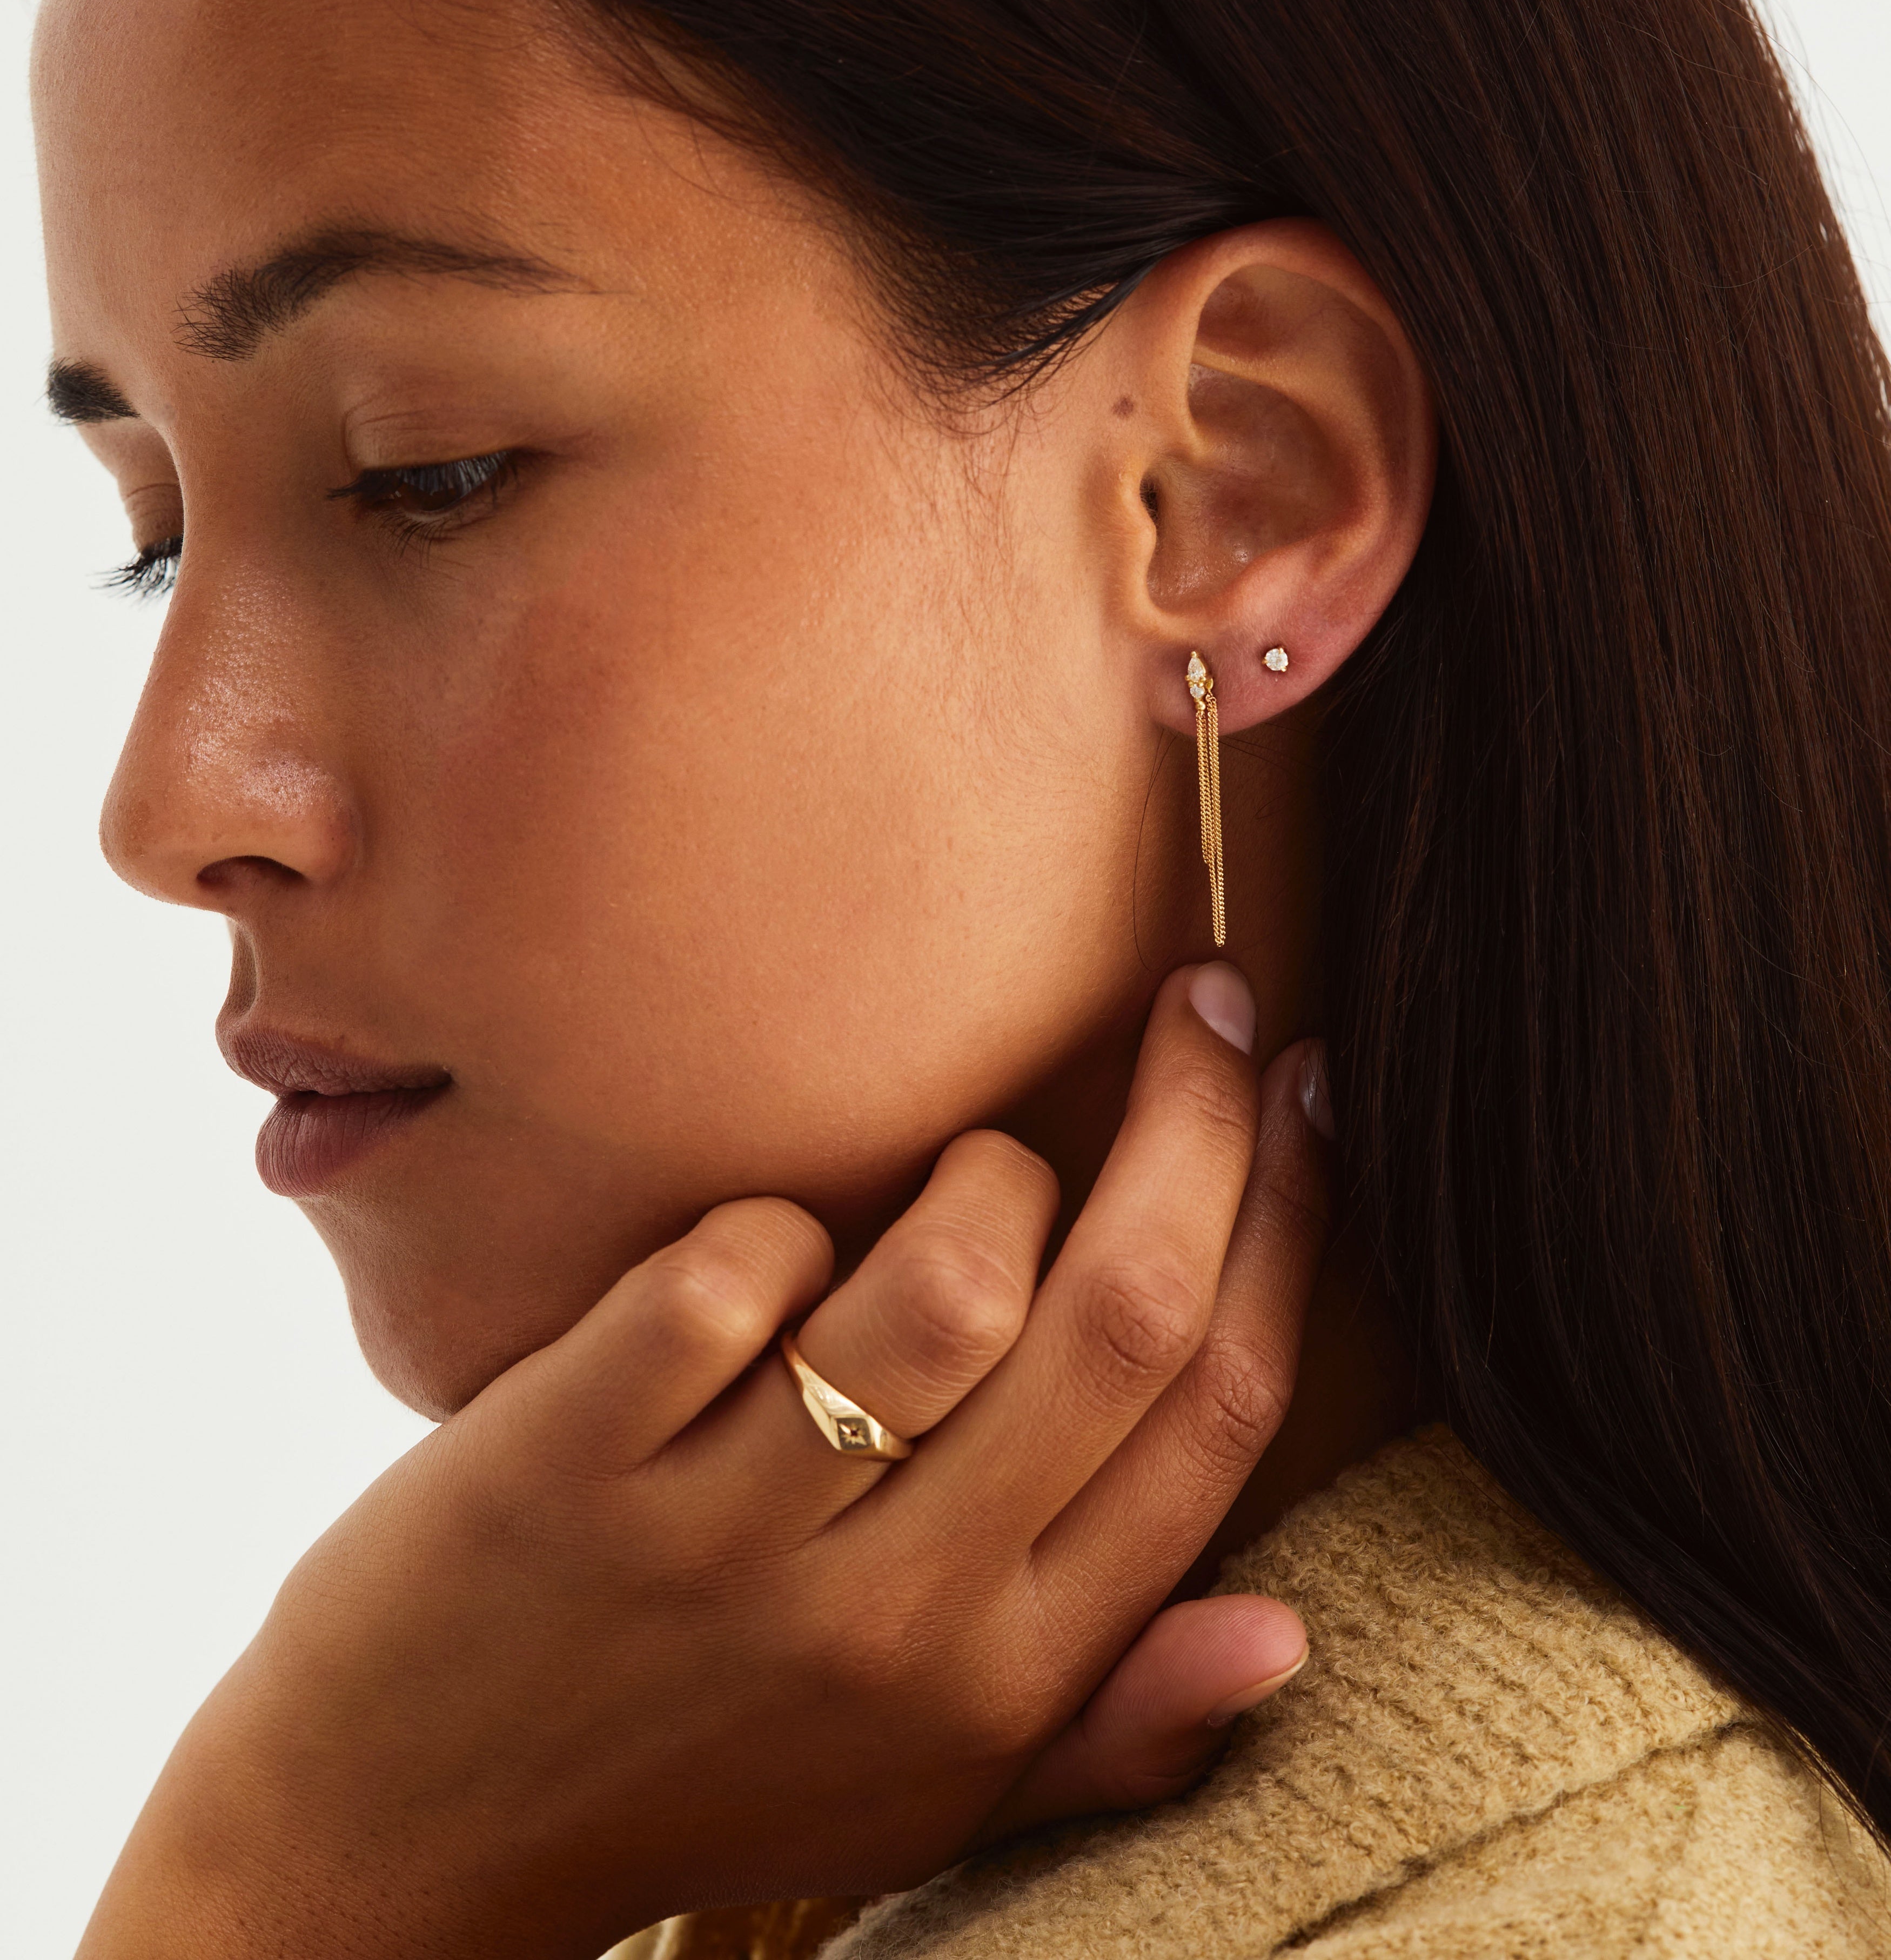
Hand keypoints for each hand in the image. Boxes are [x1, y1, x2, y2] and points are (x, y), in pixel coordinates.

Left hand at [79, 966, 1328, 1959]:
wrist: (396, 1846)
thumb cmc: (692, 1785)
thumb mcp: (925, 1796)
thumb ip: (1111, 1717)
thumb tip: (1285, 1630)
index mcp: (1005, 1674)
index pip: (1216, 1413)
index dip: (1290, 1223)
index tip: (1306, 1090)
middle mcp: (896, 1611)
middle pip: (1121, 1315)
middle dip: (1198, 1122)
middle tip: (1204, 999)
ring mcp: (730, 1535)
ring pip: (947, 1279)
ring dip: (982, 1171)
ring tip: (966, 1154)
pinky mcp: (571, 1464)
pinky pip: (725, 1273)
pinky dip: (763, 1224)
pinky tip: (757, 1248)